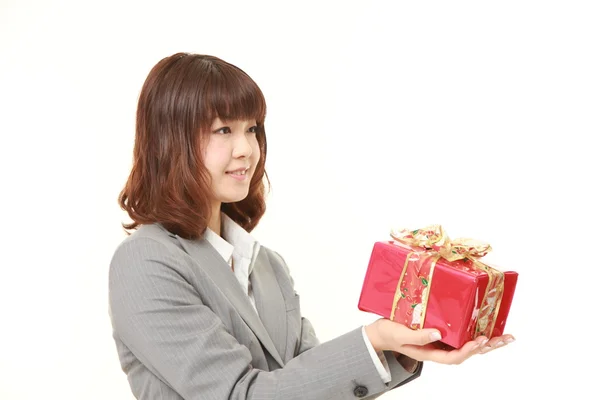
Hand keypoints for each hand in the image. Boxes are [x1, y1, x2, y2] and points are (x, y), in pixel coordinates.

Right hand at [397, 333, 513, 364]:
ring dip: (487, 342)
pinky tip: (487, 325)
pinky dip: (476, 331)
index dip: (468, 351)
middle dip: (486, 347)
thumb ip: (418, 336)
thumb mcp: (400, 334)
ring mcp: (442, 341)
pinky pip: (461, 334)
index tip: (480, 341)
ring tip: (505, 336)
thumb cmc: (389, 333)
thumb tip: (438, 333)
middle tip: (504, 339)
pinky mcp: (442, 332)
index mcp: (430, 353)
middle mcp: (440, 349)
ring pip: (468, 344)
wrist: (381, 332)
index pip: (454, 356)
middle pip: (467, 352)